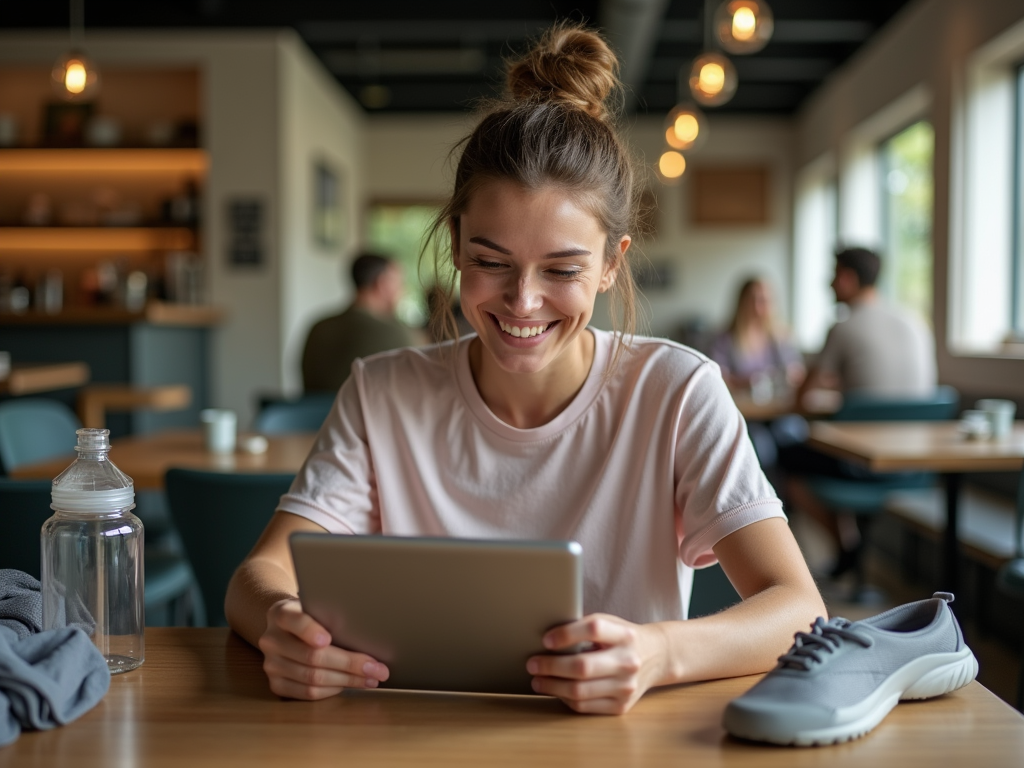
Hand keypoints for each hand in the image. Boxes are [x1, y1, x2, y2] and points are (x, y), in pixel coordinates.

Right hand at [257, 598, 389, 699]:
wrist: (287, 628)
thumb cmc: (312, 615)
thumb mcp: (318, 606)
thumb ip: (332, 614)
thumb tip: (368, 633)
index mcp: (280, 614)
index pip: (294, 620)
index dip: (310, 630)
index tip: (327, 639)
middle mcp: (271, 640)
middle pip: (311, 656)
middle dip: (349, 664)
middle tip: (377, 668)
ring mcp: (271, 665)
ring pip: (312, 678)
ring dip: (347, 680)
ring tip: (371, 678)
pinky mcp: (276, 684)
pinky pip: (308, 693)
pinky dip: (333, 690)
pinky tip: (351, 684)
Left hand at [526, 613, 666, 714]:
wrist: (656, 656)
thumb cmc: (622, 638)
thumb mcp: (611, 624)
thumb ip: (584, 628)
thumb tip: (546, 637)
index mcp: (624, 635)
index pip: (593, 629)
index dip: (566, 634)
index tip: (546, 639)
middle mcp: (628, 661)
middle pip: (582, 666)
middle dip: (550, 666)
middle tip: (532, 663)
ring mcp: (626, 686)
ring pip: (580, 691)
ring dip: (552, 686)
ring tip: (537, 680)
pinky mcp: (622, 706)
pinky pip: (585, 706)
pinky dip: (565, 699)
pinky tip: (555, 691)